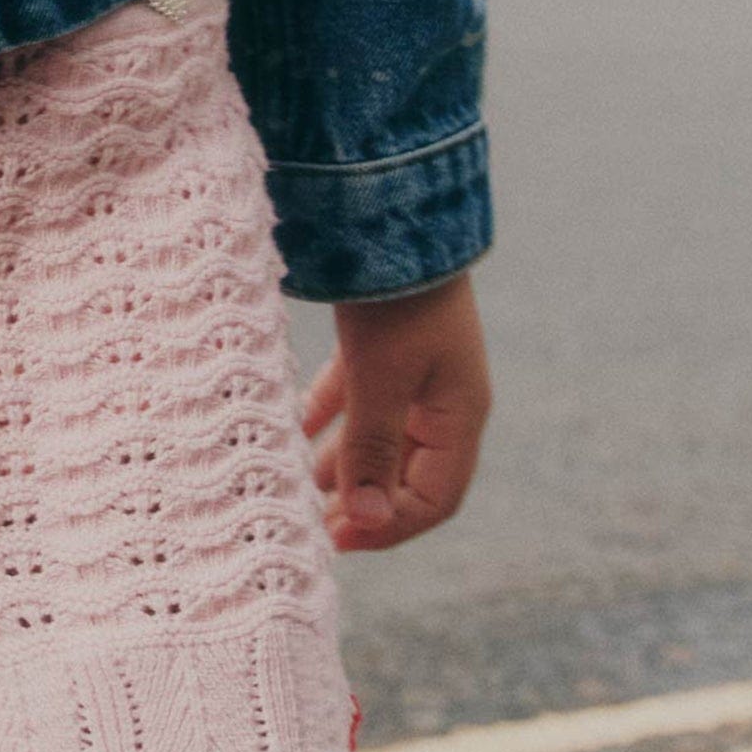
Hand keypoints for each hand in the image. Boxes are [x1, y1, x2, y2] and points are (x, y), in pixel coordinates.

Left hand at [300, 271, 490, 553]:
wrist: (393, 210)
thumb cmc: (396, 301)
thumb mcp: (380, 379)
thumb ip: (371, 449)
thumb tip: (365, 520)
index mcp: (459, 416)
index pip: (435, 500)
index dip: (388, 527)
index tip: (333, 540)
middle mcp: (442, 401)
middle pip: (405, 474)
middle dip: (360, 502)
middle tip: (307, 525)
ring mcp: (414, 374)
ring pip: (377, 438)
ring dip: (340, 465)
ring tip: (294, 489)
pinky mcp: (383, 348)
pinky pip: (357, 400)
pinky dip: (328, 419)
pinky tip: (292, 431)